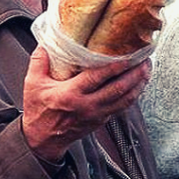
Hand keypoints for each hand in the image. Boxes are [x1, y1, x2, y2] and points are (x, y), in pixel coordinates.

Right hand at [22, 46, 150, 161]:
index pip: (98, 78)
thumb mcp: (32, 83)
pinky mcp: (100, 121)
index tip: (128, 55)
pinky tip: (137, 85)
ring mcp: (96, 115)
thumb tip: (48, 40)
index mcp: (70, 95)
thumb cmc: (38, 110)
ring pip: (124, 100)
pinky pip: (121, 107)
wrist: (41, 139)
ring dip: (138, 85)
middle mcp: (86, 106)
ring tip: (146, 70)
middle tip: (145, 60)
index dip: (115, 66)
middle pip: (118, 89)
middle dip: (134, 74)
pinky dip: (132, 96)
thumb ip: (40, 59)